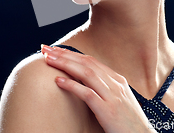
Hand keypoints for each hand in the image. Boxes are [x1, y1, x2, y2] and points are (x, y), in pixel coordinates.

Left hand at [41, 45, 156, 132]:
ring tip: (48, 60)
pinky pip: (87, 94)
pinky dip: (72, 85)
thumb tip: (83, 82)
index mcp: (118, 80)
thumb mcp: (118, 101)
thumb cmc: (128, 124)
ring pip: (86, 73)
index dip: (72, 53)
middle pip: (87, 63)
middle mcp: (116, 84)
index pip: (91, 61)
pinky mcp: (108, 111)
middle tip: (45, 49)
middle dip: (64, 54)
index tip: (55, 50)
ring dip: (65, 64)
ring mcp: (113, 96)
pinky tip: (58, 81)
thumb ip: (105, 90)